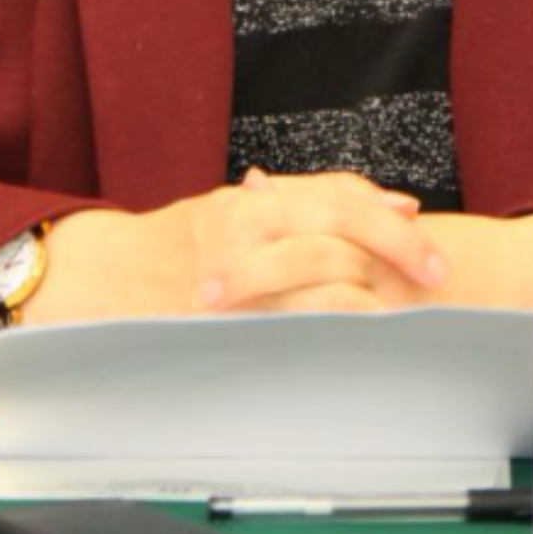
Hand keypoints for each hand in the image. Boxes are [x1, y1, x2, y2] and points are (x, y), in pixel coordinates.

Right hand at [25, 169, 447, 322]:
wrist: (97, 283)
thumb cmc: (168, 247)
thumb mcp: (224, 211)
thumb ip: (287, 204)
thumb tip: (365, 202)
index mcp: (250, 203)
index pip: (332, 195)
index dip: (382, 208)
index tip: (417, 223)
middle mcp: (246, 233)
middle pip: (339, 229)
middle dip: (395, 247)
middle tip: (435, 266)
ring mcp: (240, 284)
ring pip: (323, 281)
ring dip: (375, 294)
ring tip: (410, 307)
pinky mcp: (231, 328)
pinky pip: (294, 329)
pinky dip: (333, 330)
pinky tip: (360, 338)